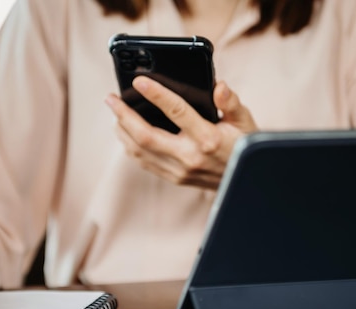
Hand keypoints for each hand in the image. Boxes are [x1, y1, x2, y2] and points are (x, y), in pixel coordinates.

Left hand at [105, 76, 256, 189]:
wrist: (244, 181)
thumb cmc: (244, 146)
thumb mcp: (245, 121)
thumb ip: (231, 102)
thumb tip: (219, 86)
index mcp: (207, 138)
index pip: (177, 112)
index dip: (156, 94)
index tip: (138, 81)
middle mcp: (189, 157)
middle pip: (145, 135)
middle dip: (124, 115)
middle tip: (111, 98)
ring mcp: (178, 170)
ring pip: (139, 151)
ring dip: (122, 130)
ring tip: (114, 112)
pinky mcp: (173, 178)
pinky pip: (144, 162)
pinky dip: (130, 146)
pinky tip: (125, 133)